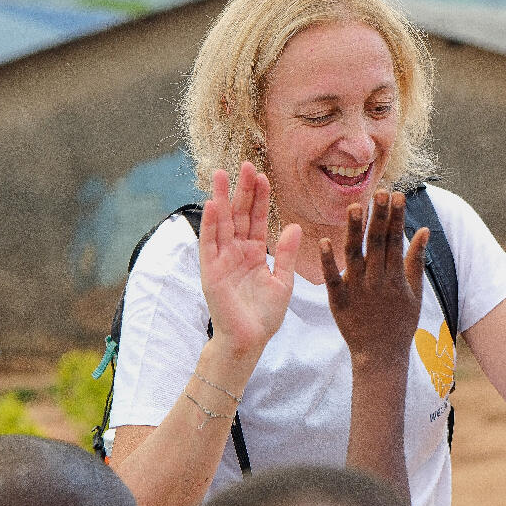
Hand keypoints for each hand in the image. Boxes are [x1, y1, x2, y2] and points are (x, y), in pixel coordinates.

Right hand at [199, 163, 300, 356]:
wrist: (249, 341)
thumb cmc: (264, 316)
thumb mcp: (283, 281)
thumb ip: (287, 254)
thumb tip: (296, 226)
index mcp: (254, 253)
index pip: (257, 219)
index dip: (260, 198)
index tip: (263, 176)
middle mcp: (236, 252)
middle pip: (239, 215)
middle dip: (242, 190)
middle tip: (246, 164)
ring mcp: (222, 260)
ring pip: (222, 223)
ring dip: (222, 199)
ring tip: (223, 174)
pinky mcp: (210, 271)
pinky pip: (209, 244)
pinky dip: (210, 224)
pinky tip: (213, 204)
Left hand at [321, 191, 428, 365]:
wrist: (380, 356)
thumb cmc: (399, 323)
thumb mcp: (415, 292)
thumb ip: (417, 260)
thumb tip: (424, 229)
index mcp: (395, 277)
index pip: (396, 240)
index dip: (396, 217)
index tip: (397, 195)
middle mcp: (377, 280)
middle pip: (377, 243)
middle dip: (379, 216)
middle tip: (379, 192)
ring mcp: (357, 290)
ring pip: (354, 255)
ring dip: (354, 230)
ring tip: (354, 206)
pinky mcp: (338, 301)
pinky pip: (332, 278)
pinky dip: (328, 261)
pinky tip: (324, 241)